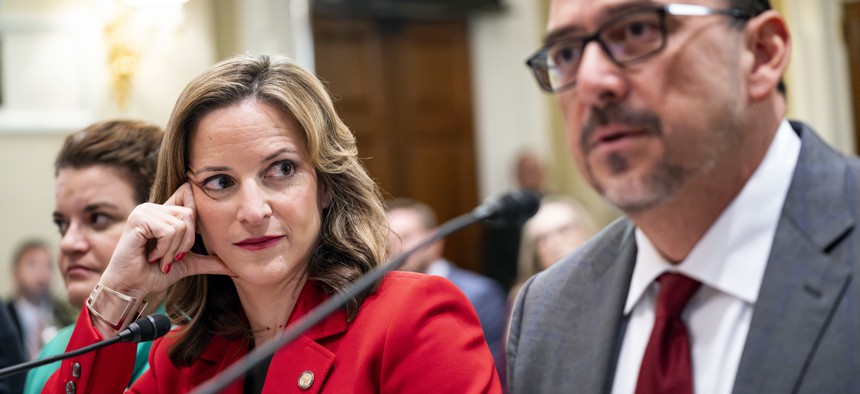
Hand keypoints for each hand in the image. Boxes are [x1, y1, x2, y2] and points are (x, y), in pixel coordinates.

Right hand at [97, 183, 234, 298]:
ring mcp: (145, 210)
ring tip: (159, 259)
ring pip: (182, 224)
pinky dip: (164, 249)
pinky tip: (150, 256)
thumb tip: (235, 268)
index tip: (185, 243)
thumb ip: (210, 261)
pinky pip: (168, 231)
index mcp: (165, 213)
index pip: (189, 192)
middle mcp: (155, 207)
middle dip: (186, 242)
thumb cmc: (153, 275)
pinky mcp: (138, 219)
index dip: (196, 213)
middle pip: (191, 213)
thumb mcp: (187, 265)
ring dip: (173, 249)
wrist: (131, 288)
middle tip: (170, 258)